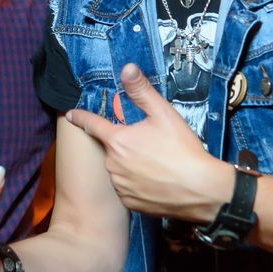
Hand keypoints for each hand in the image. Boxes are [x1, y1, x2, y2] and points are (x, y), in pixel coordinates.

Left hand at [65, 64, 232, 220]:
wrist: (201, 189)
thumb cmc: (183, 150)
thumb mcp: (163, 114)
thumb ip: (141, 91)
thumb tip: (127, 68)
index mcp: (118, 140)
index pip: (92, 124)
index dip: (81, 117)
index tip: (71, 114)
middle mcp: (113, 164)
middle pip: (112, 148)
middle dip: (125, 144)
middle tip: (151, 146)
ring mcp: (120, 185)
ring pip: (118, 169)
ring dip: (129, 165)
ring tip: (156, 164)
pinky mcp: (130, 203)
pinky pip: (127, 188)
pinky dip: (136, 183)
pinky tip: (155, 181)